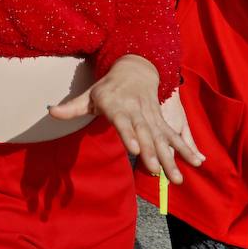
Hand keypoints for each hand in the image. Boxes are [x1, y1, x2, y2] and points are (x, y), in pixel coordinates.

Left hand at [48, 55, 203, 182]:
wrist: (135, 69)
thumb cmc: (108, 87)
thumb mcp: (89, 94)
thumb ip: (72, 107)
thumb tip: (51, 112)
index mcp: (117, 105)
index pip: (122, 122)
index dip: (128, 134)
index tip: (134, 149)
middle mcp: (136, 111)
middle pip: (145, 134)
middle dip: (152, 153)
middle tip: (157, 171)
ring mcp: (151, 117)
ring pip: (162, 139)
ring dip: (171, 158)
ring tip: (176, 179)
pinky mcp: (162, 121)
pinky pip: (174, 136)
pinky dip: (186, 149)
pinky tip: (197, 162)